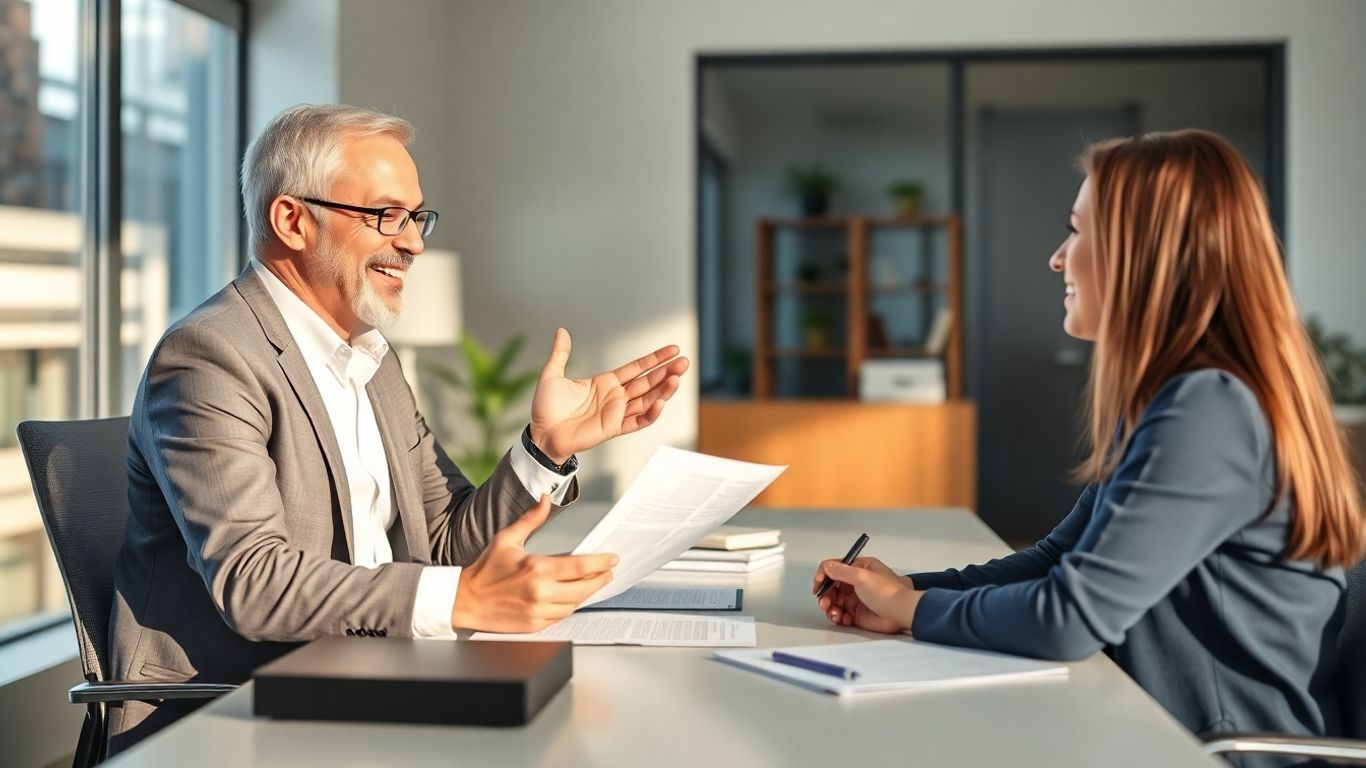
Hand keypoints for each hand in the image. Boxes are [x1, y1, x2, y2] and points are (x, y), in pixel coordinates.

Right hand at [451, 496, 617, 632]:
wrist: (464, 600)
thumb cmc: (485, 570)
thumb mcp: (507, 538)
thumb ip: (530, 519)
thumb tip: (545, 499)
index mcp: (537, 568)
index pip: (580, 567)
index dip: (601, 563)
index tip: (612, 559)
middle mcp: (541, 592)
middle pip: (584, 588)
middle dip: (600, 579)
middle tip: (608, 572)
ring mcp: (539, 611)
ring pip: (575, 604)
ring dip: (587, 593)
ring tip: (594, 583)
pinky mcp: (535, 625)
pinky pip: (562, 617)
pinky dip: (571, 607)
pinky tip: (574, 597)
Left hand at [529, 328, 688, 462]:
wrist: (541, 433)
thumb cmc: (546, 408)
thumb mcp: (552, 375)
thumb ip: (560, 353)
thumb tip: (562, 331)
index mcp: (605, 382)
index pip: (637, 367)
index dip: (655, 359)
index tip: (672, 350)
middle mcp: (615, 397)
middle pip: (648, 382)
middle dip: (667, 372)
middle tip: (684, 362)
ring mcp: (617, 412)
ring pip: (648, 400)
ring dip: (664, 390)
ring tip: (678, 377)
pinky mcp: (614, 428)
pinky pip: (638, 421)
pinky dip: (651, 413)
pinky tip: (661, 402)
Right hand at [812, 556, 919, 633]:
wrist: (900, 613)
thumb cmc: (888, 592)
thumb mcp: (861, 576)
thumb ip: (841, 571)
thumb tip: (827, 567)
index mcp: (859, 568)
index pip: (834, 568)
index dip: (824, 576)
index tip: (819, 585)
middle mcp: (857, 582)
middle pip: (831, 587)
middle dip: (825, 595)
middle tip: (824, 601)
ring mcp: (856, 598)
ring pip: (834, 601)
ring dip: (829, 607)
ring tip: (833, 612)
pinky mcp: (857, 613)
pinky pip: (840, 614)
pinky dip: (838, 617)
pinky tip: (842, 618)